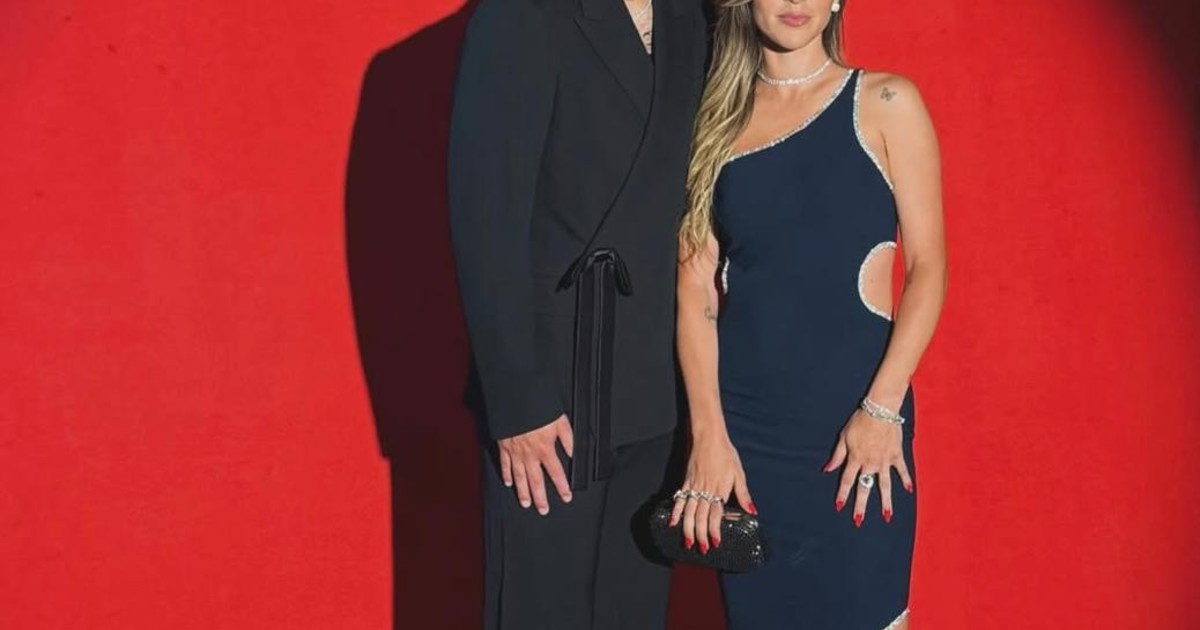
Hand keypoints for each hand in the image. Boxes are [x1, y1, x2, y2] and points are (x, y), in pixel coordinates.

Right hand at [498, 415, 573, 514]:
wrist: (515, 401)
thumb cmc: (538, 409)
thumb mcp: (560, 421)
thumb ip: (568, 439)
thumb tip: (573, 454)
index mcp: (545, 449)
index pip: (556, 473)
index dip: (562, 486)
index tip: (566, 497)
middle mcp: (530, 455)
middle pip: (536, 481)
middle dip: (540, 497)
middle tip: (543, 510)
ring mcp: (515, 452)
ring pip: (520, 477)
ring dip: (523, 492)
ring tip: (526, 504)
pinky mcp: (504, 446)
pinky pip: (505, 464)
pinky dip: (506, 475)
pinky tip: (508, 483)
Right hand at [669, 432, 754, 554]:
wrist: (709, 438)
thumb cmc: (726, 454)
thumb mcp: (739, 474)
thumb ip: (744, 494)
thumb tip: (753, 511)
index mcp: (720, 489)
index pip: (716, 515)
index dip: (715, 530)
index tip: (716, 543)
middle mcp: (705, 490)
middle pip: (700, 516)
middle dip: (701, 534)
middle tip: (702, 548)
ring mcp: (694, 486)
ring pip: (689, 511)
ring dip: (688, 528)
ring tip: (688, 542)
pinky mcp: (686, 482)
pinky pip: (680, 499)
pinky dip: (675, 512)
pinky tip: (673, 523)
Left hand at [824, 410, 912, 526]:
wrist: (880, 411)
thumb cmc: (860, 421)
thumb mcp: (843, 437)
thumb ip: (837, 455)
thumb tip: (827, 470)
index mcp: (855, 459)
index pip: (846, 481)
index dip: (842, 494)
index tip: (839, 507)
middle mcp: (870, 463)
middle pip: (865, 488)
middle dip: (861, 505)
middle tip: (859, 521)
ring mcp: (885, 461)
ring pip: (884, 485)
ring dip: (885, 502)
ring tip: (886, 516)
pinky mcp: (896, 455)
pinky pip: (902, 471)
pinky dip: (906, 480)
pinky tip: (908, 491)